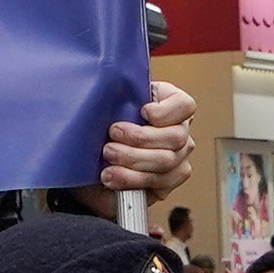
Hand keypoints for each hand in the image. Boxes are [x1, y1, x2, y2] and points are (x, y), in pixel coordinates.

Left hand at [95, 82, 198, 197]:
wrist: (88, 161)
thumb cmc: (101, 128)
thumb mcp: (110, 105)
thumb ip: (119, 97)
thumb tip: (114, 89)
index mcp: (170, 105)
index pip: (185, 106)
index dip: (166, 111)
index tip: (143, 111)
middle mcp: (180, 132)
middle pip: (176, 137)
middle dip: (140, 138)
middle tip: (112, 136)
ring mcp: (178, 159)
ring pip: (167, 161)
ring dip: (133, 159)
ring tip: (109, 156)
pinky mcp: (167, 183)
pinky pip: (158, 183)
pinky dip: (132, 179)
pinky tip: (112, 176)